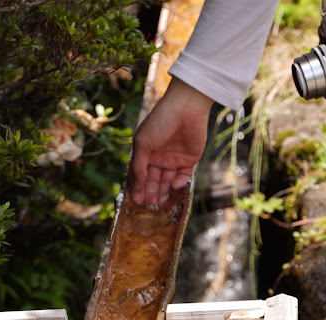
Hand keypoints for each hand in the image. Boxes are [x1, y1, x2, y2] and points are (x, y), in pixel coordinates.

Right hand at [129, 77, 213, 204]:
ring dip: (164, 191)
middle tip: (150, 205)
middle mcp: (160, 157)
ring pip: (168, 181)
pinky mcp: (190, 159)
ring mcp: (175, 159)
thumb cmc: (160, 122)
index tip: (137, 200)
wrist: (185, 108)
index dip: (138, 187)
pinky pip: (183, 176)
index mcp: (146, 152)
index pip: (141, 174)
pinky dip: (179, 182)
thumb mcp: (143, 144)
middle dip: (151, 192)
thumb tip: (135, 187)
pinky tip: (174, 185)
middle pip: (154, 180)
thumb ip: (139, 167)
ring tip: (160, 202)